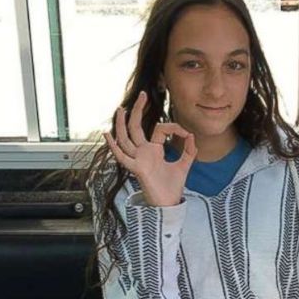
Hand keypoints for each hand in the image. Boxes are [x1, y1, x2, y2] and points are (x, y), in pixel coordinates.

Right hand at [103, 91, 196, 206]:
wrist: (169, 203)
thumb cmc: (172, 186)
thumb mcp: (184, 165)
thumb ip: (189, 151)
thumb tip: (191, 135)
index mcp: (154, 150)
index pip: (159, 129)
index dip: (174, 127)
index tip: (186, 133)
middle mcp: (143, 152)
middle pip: (136, 127)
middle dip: (138, 111)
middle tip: (142, 95)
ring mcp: (138, 160)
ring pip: (126, 139)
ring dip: (122, 124)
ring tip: (121, 109)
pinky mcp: (137, 169)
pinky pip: (122, 157)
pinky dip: (114, 147)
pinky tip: (107, 135)